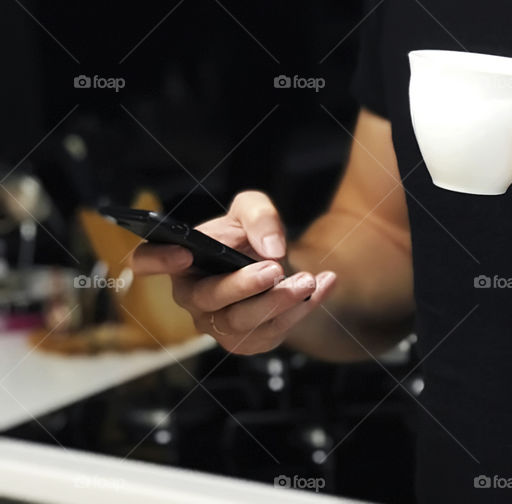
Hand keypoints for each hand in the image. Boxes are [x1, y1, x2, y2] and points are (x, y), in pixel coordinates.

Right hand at [131, 191, 336, 353]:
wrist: (280, 263)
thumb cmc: (251, 237)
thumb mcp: (253, 210)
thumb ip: (259, 215)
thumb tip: (271, 247)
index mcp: (182, 260)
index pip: (147, 261)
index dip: (157, 260)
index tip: (184, 253)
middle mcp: (194, 296)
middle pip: (208, 298)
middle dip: (243, 285)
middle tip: (275, 269)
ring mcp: (219, 324)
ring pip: (243, 322)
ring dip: (279, 302)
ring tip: (308, 281)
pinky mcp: (249, 340)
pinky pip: (274, 331)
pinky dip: (305, 308)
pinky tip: (325, 284)